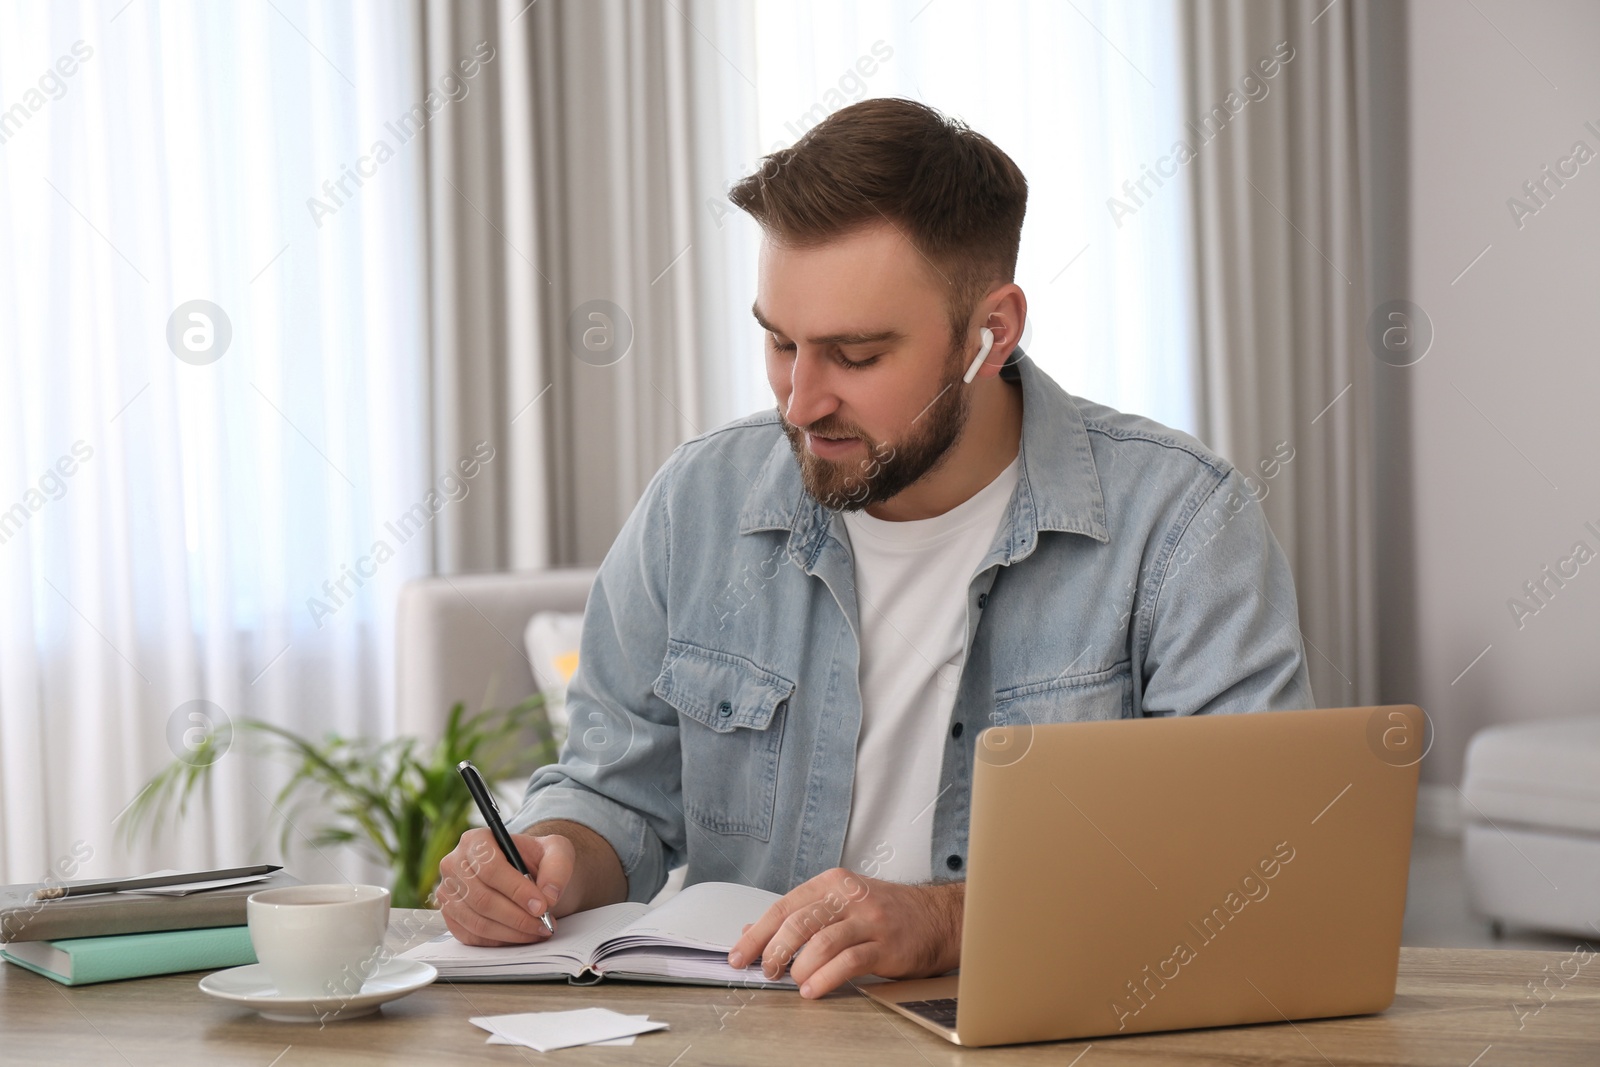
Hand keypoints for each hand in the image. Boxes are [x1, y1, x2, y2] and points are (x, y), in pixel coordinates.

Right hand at [435, 827, 574, 945]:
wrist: (526, 871)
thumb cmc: (537, 859)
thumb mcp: (556, 850)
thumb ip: (557, 867)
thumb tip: (549, 896)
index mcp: (476, 841)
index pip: (490, 868)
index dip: (517, 891)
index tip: (542, 906)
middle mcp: (454, 865)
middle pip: (482, 899)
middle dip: (517, 918)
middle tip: (544, 924)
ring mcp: (448, 893)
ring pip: (477, 922)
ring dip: (511, 933)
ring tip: (538, 931)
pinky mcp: (450, 917)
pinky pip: (472, 936)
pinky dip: (499, 941)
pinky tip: (520, 936)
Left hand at [727, 869, 963, 998]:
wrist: (938, 918)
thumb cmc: (885, 913)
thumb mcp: (839, 904)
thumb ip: (798, 916)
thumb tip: (750, 931)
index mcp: (832, 883)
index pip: (784, 906)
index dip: (757, 933)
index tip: (738, 956)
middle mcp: (849, 896)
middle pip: (799, 922)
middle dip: (774, 951)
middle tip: (766, 972)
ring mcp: (869, 920)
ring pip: (822, 941)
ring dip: (799, 967)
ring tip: (792, 982)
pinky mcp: (886, 945)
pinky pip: (849, 962)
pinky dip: (826, 978)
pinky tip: (813, 989)